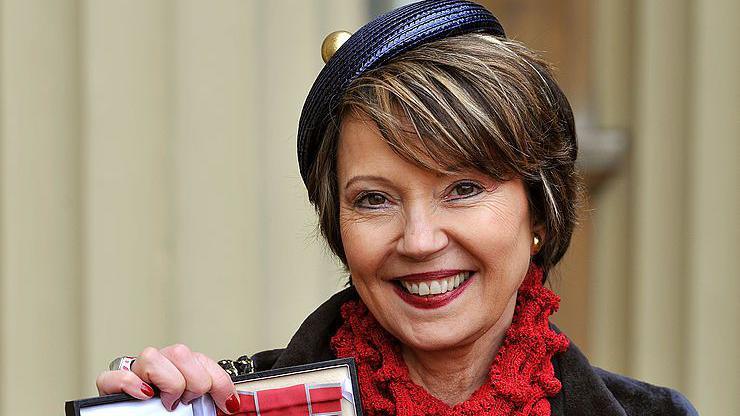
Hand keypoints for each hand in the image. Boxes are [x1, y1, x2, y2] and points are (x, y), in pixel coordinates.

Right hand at [96, 344, 239, 412]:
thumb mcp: (195, 409)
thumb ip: (210, 402)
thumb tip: (232, 406)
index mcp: (179, 368)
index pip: (203, 360)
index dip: (220, 381)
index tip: (229, 404)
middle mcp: (158, 365)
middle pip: (180, 351)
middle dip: (195, 381)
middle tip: (189, 402)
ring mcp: (134, 373)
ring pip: (151, 356)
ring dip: (168, 383)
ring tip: (168, 403)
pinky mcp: (109, 387)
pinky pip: (114, 375)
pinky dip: (130, 384)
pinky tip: (144, 395)